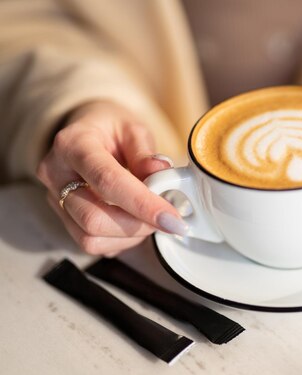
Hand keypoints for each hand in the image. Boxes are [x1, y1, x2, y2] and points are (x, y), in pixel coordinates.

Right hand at [36, 101, 186, 256]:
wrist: (87, 133)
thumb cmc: (111, 130)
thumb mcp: (133, 129)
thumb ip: (146, 153)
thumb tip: (162, 172)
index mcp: (73, 144)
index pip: (107, 180)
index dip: (143, 204)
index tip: (172, 218)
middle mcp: (55, 173)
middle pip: (93, 218)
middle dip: (137, 226)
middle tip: (167, 221)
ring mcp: (54, 199)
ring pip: (90, 238)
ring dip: (130, 237)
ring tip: (151, 220)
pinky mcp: (62, 218)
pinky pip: (90, 244)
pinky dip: (120, 242)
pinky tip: (135, 224)